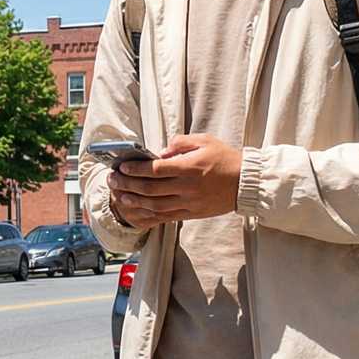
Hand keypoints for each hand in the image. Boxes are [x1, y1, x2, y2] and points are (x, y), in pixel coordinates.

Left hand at [108, 134, 242, 226]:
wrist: (245, 183)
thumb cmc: (225, 159)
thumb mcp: (204, 141)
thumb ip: (180, 143)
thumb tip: (159, 152)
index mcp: (189, 168)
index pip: (155, 170)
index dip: (135, 170)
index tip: (122, 168)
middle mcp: (187, 187)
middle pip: (150, 189)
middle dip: (128, 185)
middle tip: (113, 181)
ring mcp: (189, 203)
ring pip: (155, 206)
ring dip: (135, 202)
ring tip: (120, 197)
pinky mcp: (192, 214)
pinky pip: (167, 217)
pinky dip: (150, 215)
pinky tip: (138, 211)